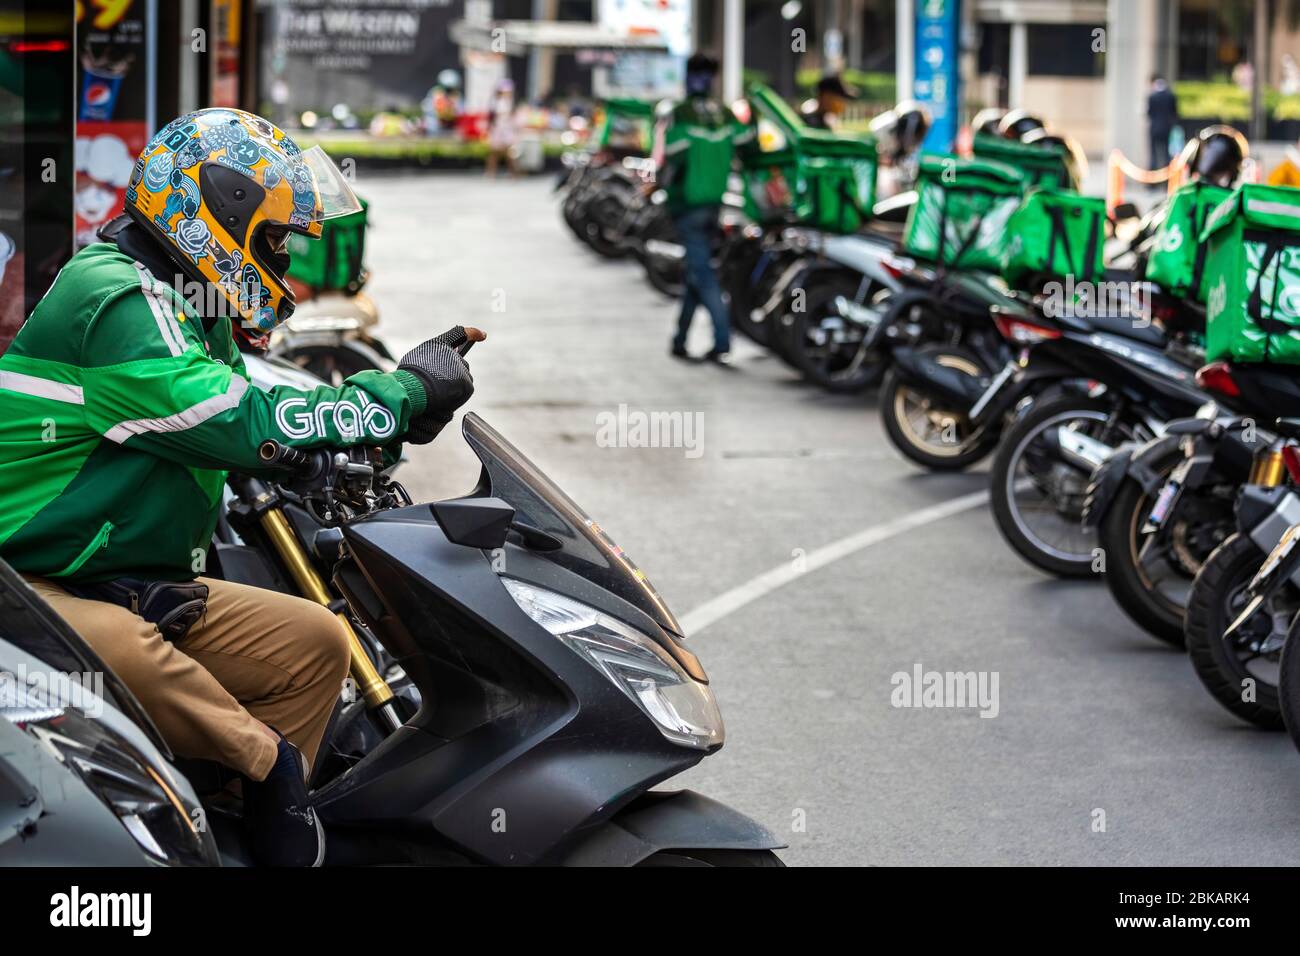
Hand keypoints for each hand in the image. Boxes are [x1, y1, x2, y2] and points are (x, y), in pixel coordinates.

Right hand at [397, 325, 481, 443]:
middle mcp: (453, 353)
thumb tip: (443, 370)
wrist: (412, 389)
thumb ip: (432, 360)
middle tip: (440, 383)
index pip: (459, 334)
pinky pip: (465, 390)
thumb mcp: (416, 362)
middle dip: (454, 373)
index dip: (472, 333)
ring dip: (455, 385)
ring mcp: (461, 368)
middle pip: (461, 363)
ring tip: (439, 392)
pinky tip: (445, 399)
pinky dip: (458, 396)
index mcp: (438, 344)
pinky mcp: (466, 383)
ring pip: (463, 378)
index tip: (482, 335)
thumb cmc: (407, 379)